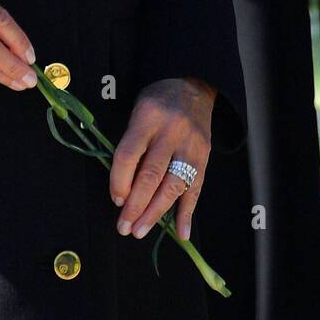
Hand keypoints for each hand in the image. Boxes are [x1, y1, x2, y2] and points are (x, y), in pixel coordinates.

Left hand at [109, 77, 214, 242]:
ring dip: (156, 213)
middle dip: (136, 205)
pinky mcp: (204, 157)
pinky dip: (187, 213)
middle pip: (151, 175)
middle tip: (124, 227)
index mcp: (147, 117)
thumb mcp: (138, 111)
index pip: (129, 154)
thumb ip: (132, 144)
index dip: (119, 180)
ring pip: (173, 186)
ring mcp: (190, 146)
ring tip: (141, 231)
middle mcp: (171, 132)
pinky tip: (181, 233)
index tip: (115, 199)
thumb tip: (123, 187)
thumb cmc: (157, 102)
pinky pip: (196, 189)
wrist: (192, 86)